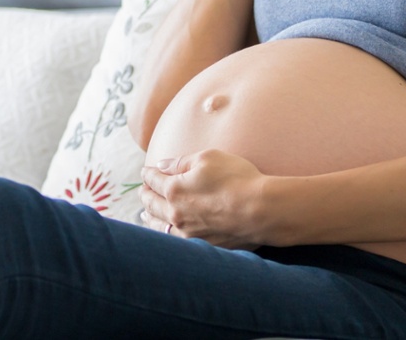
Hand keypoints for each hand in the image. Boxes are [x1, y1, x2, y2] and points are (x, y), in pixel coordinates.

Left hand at [139, 149, 267, 249]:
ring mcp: (187, 233)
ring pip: (158, 226)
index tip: (147, 172)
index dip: (148, 174)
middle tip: (143, 190)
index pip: (153, 180)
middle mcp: (175, 213)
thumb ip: (181, 162)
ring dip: (149, 217)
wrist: (261, 211)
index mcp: (174, 189)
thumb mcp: (209, 158)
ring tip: (145, 214)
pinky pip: (173, 241)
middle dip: (145, 194)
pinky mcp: (201, 246)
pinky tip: (165, 232)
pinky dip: (164, 234)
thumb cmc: (238, 179)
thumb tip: (162, 166)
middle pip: (151, 203)